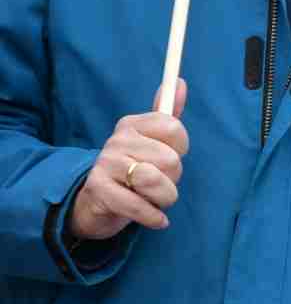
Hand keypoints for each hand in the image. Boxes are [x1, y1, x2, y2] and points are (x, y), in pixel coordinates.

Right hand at [67, 80, 188, 241]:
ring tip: (156, 199)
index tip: (171, 154)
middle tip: (159, 182)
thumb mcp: (151, 141)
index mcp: (131, 124)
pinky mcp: (99, 191)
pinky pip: (138, 206)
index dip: (181, 148)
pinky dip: (153, 217)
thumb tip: (181, 83)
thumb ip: (168, 114)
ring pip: (156, 182)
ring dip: (164, 198)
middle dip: (173, 178)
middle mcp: (117, 141)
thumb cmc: (132, 169)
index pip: (174, 129)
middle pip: (170, 159)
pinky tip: (157, 219)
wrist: (95, 203)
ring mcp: (105, 165)